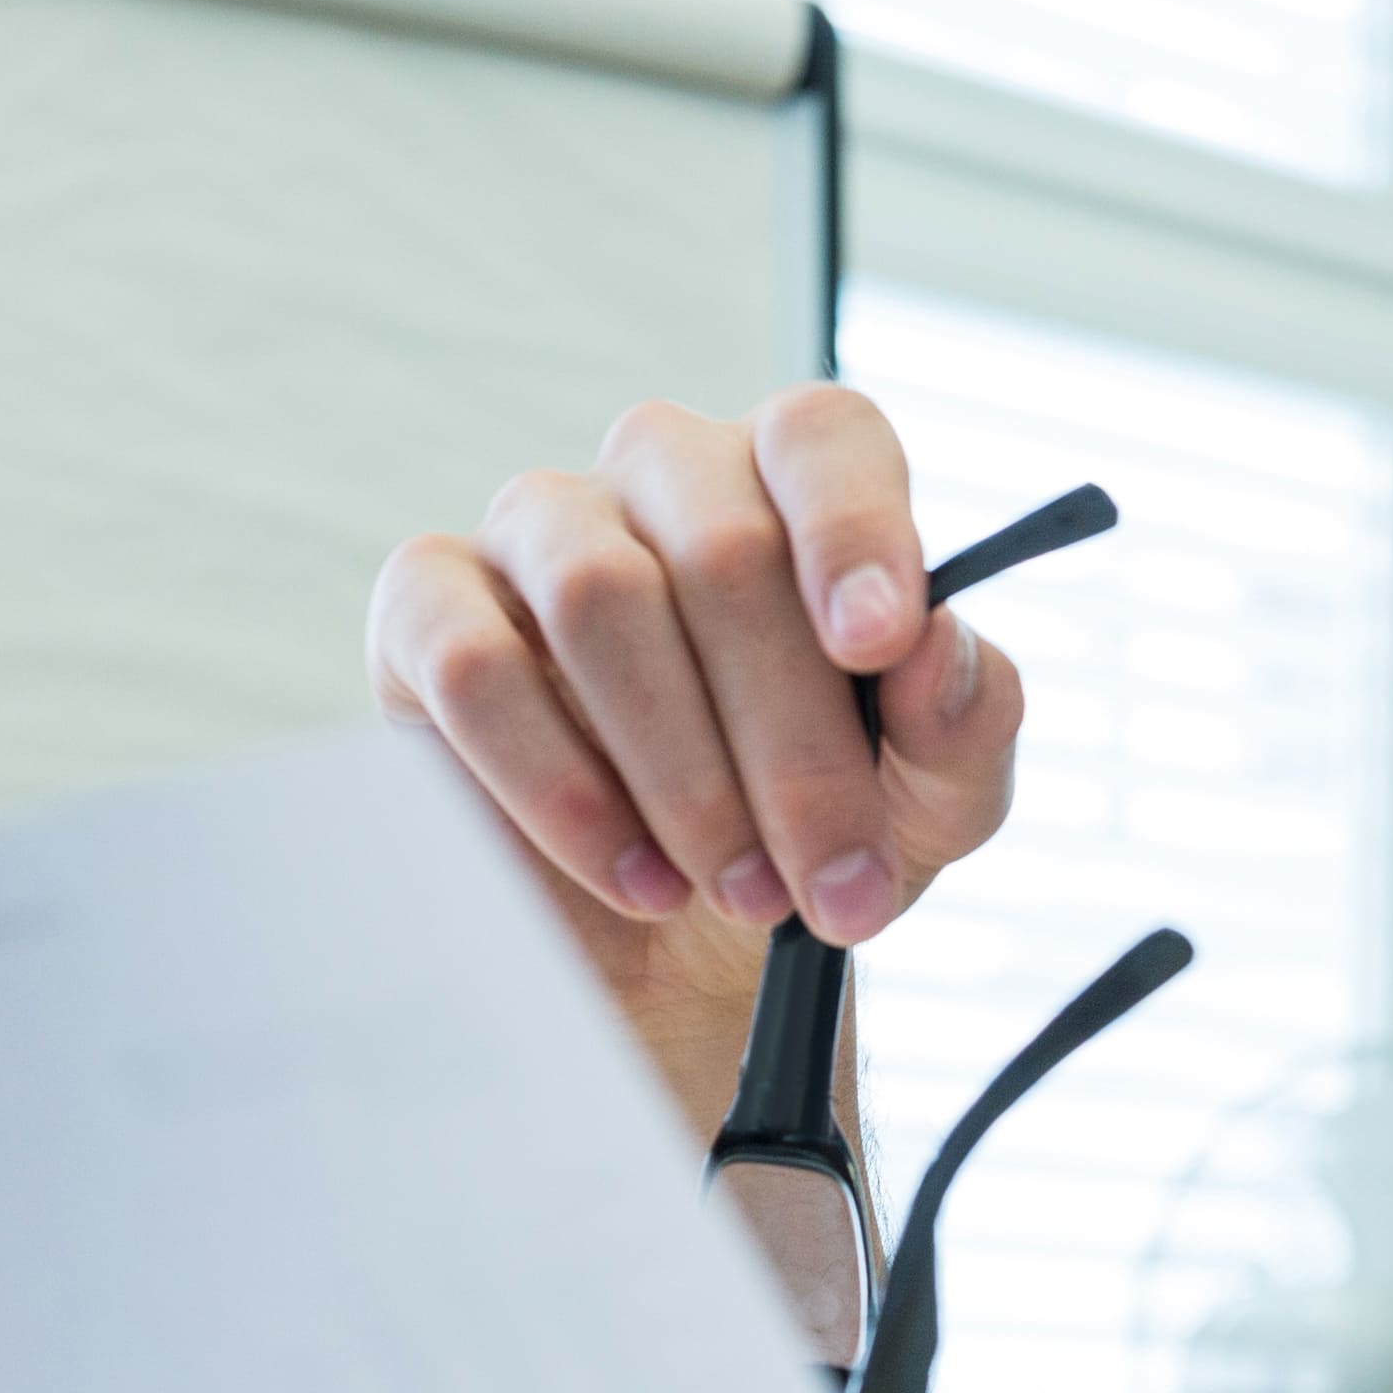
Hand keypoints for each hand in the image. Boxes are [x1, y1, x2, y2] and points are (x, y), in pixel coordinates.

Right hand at [368, 388, 1029, 1096]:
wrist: (681, 957)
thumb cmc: (810, 838)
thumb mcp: (929, 807)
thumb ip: (964, 724)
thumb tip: (939, 646)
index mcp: (791, 485)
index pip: (823, 436)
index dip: (854, 530)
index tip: (878, 644)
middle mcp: (664, 478)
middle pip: (722, 544)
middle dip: (789, 738)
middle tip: (827, 879)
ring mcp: (540, 533)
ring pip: (599, 596)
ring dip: (682, 770)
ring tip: (734, 889)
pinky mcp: (428, 611)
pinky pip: (476, 667)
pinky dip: (559, 786)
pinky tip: (631, 875)